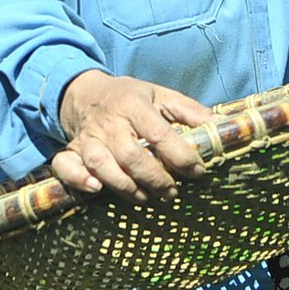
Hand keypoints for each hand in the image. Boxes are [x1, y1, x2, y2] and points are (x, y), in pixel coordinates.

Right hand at [52, 70, 211, 203]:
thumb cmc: (131, 98)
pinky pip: (66, 167)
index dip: (180, 155)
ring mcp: (89, 137)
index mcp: (134, 104)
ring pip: (102, 164)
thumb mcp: (161, 95)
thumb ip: (189, 111)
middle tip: (172, 192)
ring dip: (126, 186)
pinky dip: (79, 179)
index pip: (158, 133)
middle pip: (131, 155)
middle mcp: (110, 122)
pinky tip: (96, 189)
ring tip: (146, 197)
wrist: (85, 92)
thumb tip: (221, 126)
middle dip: (155, 178)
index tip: (197, 171)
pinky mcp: (72, 150)